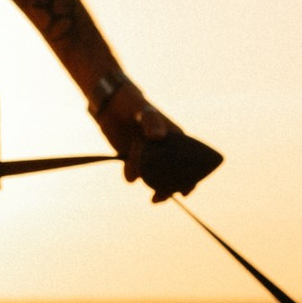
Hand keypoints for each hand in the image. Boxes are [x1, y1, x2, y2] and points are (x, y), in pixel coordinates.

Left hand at [92, 83, 220, 202]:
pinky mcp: (133, 159)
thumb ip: (152, 123)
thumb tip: (158, 138)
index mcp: (175, 138)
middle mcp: (164, 150)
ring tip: (147, 191)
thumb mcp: (144, 111)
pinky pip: (136, 174)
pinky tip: (128, 173)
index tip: (186, 192)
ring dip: (150, 185)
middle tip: (158, 198)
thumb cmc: (133, 104)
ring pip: (154, 177)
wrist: (109, 105)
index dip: (192, 178)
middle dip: (168, 189)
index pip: (191, 161)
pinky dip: (133, 176)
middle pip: (173, 175)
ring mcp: (149, 156)